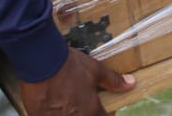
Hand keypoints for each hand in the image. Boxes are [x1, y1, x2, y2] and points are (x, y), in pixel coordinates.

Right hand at [19, 48, 134, 115]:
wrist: (41, 62)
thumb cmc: (69, 66)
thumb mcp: (94, 70)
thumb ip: (113, 80)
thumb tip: (131, 83)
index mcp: (91, 112)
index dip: (104, 114)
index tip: (101, 110)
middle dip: (86, 113)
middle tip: (80, 103)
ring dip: (69, 112)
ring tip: (66, 103)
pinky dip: (53, 113)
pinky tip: (52, 105)